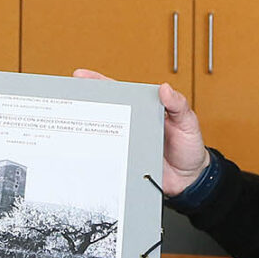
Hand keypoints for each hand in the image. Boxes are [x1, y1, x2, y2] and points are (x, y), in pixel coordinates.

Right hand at [72, 72, 208, 196]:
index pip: (120, 92)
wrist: (191, 181)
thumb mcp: (188, 122)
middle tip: (67, 99)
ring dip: (86, 130)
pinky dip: (96, 156)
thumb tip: (165, 89)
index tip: (82, 76)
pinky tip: (84, 153)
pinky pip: (108, 158)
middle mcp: (132, 124)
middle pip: (104, 111)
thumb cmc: (189, 147)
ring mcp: (126, 143)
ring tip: (69, 124)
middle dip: (84, 104)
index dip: (100, 83)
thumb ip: (178, 105)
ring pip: (102, 134)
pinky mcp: (125, 163)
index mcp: (145, 109)